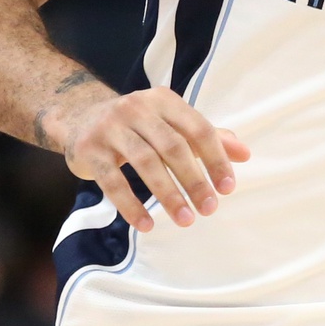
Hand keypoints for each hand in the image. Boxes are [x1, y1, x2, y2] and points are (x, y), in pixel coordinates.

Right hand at [45, 85, 249, 231]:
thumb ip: (207, 137)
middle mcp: (136, 108)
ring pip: (145, 162)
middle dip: (195, 181)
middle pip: (173, 147)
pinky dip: (131, 205)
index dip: (216, 159)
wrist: (79, 117)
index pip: (198, 129)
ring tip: (186, 220)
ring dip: (168, 195)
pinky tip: (147, 225)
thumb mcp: (171, 124)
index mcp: (163, 100)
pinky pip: (112, 181)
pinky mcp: (89, 149)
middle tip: (210, 209)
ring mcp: (110, 127)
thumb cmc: (137, 125)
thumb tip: (245, 154)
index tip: (228, 188)